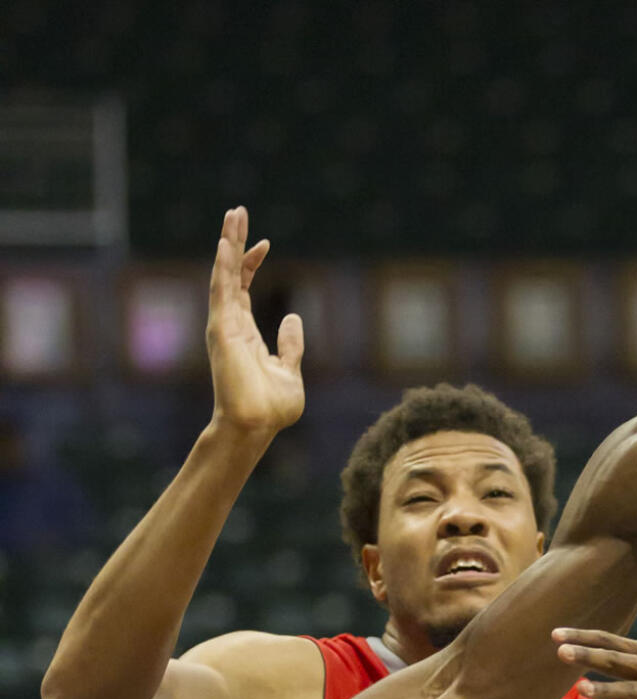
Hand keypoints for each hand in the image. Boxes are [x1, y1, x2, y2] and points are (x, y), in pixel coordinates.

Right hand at [205, 206, 304, 436]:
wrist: (257, 426)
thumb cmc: (272, 409)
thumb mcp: (290, 371)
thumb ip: (290, 345)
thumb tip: (292, 318)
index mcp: (245, 334)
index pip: (244, 289)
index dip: (251, 264)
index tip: (264, 242)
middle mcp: (231, 325)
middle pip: (230, 274)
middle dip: (234, 242)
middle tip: (237, 212)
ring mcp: (224, 326)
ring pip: (223, 275)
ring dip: (228, 244)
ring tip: (233, 215)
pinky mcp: (222, 329)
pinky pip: (222, 290)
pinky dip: (224, 265)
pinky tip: (228, 242)